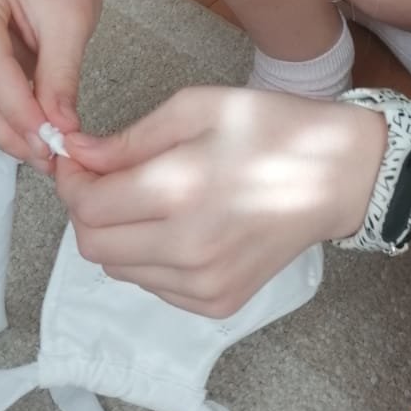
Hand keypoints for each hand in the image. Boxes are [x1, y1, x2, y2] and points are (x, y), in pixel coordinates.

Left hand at [55, 86, 386, 316]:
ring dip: (117, 234)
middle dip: (87, 209)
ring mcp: (204, 284)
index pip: (86, 206)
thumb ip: (130, 138)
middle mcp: (187, 248)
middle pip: (93, 246)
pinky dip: (149, 257)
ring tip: (150, 197)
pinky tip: (179, 224)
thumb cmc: (272, 129)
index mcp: (180, 191)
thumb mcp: (198, 107)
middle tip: (106, 177)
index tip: (76, 159)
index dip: (70, 180)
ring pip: (119, 270)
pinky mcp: (217, 303)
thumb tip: (77, 155)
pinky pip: (153, 286)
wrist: (340, 176)